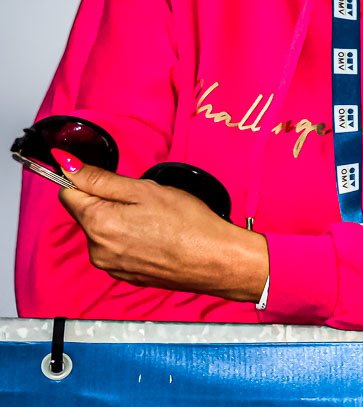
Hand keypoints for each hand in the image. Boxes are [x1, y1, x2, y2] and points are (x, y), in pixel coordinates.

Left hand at [55, 156, 267, 302]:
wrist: (214, 260)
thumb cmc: (187, 223)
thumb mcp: (145, 189)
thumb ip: (102, 179)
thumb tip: (69, 166)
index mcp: (97, 223)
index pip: (69, 193)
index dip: (90, 181)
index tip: (114, 181)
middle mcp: (97, 249)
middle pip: (88, 214)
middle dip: (110, 203)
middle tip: (146, 201)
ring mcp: (111, 266)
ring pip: (104, 232)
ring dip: (121, 223)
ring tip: (156, 221)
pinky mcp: (126, 275)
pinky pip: (118, 250)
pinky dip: (132, 241)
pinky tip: (158, 238)